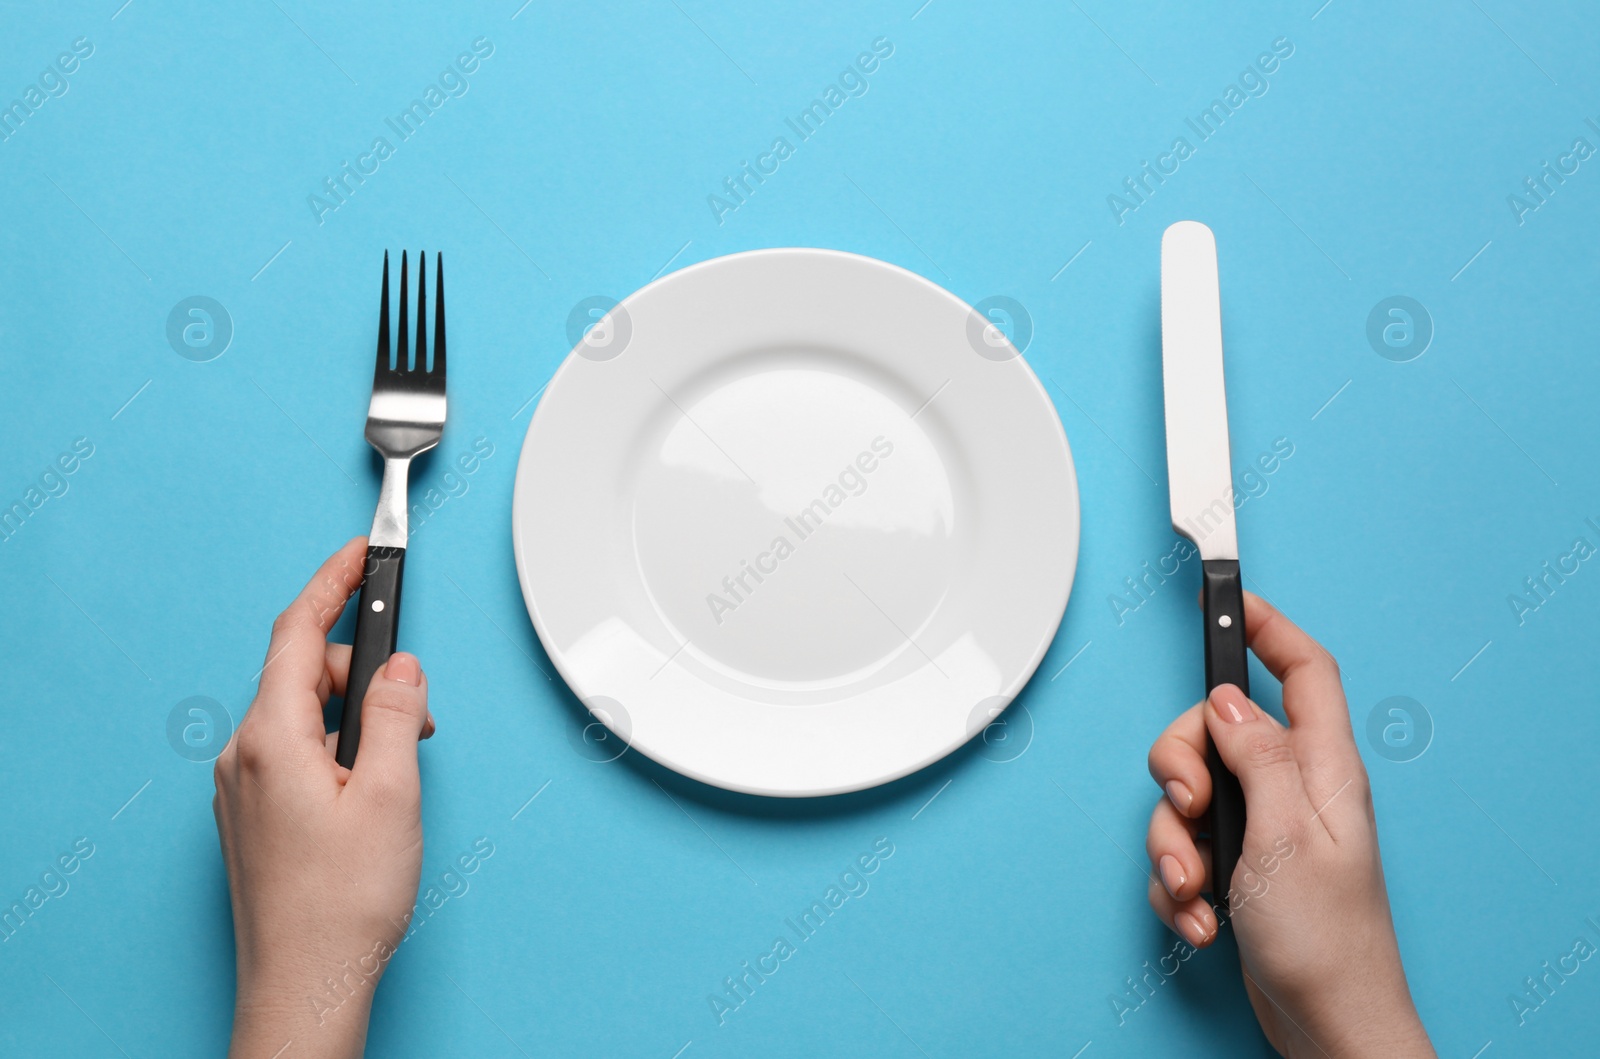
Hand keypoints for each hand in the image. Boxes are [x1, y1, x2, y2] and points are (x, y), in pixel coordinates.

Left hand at [214, 538, 435, 1058]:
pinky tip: (373, 786)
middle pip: (303, 672)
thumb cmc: (344, 903)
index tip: (362, 552)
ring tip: (402, 766)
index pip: (297, 631)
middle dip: (364, 670)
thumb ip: (400, 715)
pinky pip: (296, 749)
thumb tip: (401, 667)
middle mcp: (246, 755)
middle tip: (421, 710)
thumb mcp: (394, 793)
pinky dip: (339, 746)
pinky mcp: (255, 815)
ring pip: (303, 714)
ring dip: (357, 715)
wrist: (306, 984)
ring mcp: (244, 788)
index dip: (333, 583)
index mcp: (272, 738)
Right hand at [1145, 592, 1433, 1058]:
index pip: (1303, 671)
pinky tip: (1202, 920)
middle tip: (1187, 806)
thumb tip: (1230, 698)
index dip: (1268, 626)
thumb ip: (1258, 756)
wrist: (1325, 1024)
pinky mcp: (1236, 869)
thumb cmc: (1325, 939)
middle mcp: (1291, 790)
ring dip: (1172, 845)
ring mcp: (1262, 829)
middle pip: (1215, 730)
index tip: (1227, 597)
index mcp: (1322, 769)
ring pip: (1185, 795)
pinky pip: (1181, 849)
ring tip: (1194, 889)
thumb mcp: (1286, 835)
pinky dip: (1178, 885)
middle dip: (1178, 767)